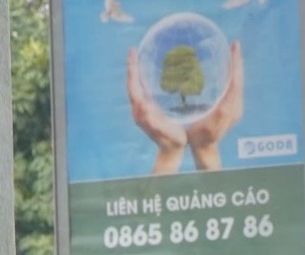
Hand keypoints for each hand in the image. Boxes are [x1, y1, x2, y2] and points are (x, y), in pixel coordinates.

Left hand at [127, 47, 186, 173]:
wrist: (171, 152)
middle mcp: (139, 110)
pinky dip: (142, 80)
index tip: (133, 53)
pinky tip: (149, 75)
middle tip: (134, 50)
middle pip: (132, 84)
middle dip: (132, 67)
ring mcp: (143, 111)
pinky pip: (142, 91)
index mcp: (141, 112)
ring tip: (140, 58)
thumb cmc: (172, 142)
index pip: (133, 86)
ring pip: (136, 87)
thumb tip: (143, 106)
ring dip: (136, 73)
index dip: (133, 69)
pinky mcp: (148, 111)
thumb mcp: (166, 131)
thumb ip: (154, 121)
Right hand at [183, 41, 243, 170]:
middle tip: (234, 44)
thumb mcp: (204, 126)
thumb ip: (215, 115)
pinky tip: (226, 67)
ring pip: (237, 82)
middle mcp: (236, 107)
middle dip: (237, 62)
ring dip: (235, 67)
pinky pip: (233, 86)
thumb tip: (223, 103)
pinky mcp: (231, 107)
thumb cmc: (200, 137)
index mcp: (230, 109)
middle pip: (239, 79)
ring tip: (232, 51)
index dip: (235, 64)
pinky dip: (231, 74)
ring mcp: (235, 107)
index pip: (236, 82)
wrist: (204, 148)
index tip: (234, 48)